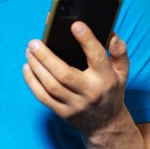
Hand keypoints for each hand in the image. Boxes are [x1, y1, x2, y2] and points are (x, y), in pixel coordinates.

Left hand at [23, 21, 129, 135]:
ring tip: (29, 51)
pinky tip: (27, 67)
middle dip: (45, 56)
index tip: (75, 25)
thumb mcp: (122, 71)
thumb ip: (119, 51)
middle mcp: (90, 92)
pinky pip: (43, 97)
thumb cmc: (111, 90)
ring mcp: (75, 104)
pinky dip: (32, 81)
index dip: (87, 40)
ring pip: (50, 86)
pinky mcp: (63, 112)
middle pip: (64, 74)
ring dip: (36, 67)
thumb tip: (111, 35)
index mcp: (106, 78)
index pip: (97, 57)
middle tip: (34, 42)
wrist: (107, 124)